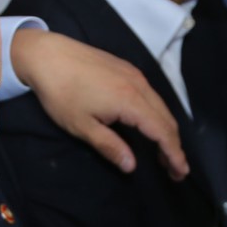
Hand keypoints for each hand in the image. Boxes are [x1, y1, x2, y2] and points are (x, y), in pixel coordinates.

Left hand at [9, 30, 188, 178]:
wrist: (46, 54)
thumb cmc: (60, 92)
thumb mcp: (81, 126)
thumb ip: (109, 146)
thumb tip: (131, 166)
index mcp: (130, 101)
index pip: (162, 131)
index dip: (174, 153)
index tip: (181, 172)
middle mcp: (139, 85)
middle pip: (167, 118)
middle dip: (174, 145)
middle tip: (175, 169)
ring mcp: (134, 74)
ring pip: (161, 105)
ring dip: (166, 130)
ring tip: (164, 153)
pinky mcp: (126, 68)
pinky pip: (152, 95)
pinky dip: (157, 114)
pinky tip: (149, 125)